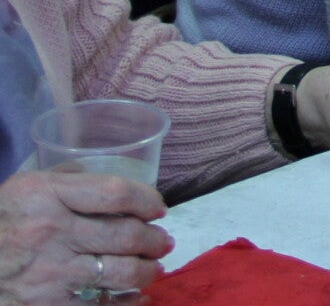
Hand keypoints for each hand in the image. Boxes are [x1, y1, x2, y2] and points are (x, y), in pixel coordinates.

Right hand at [0, 168, 170, 303]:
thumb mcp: (21, 189)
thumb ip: (65, 181)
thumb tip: (110, 182)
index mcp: (45, 196)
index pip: (115, 193)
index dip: (147, 199)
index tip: (158, 207)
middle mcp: (51, 233)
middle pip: (125, 235)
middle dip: (154, 239)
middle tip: (163, 241)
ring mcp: (49, 274)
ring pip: (120, 272)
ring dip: (147, 271)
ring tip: (154, 268)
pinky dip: (126, 304)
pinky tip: (137, 299)